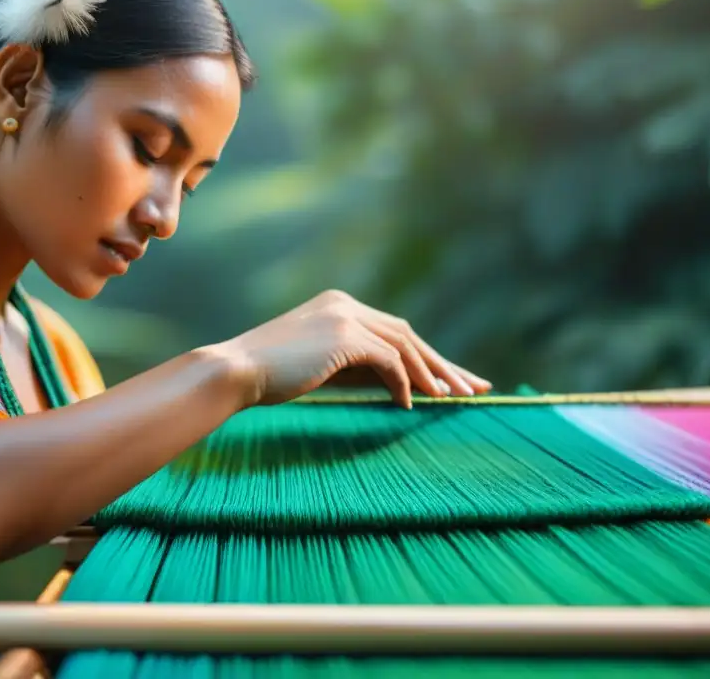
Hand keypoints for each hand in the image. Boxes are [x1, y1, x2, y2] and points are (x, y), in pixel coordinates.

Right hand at [213, 290, 490, 408]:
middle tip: (473, 387)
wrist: (236, 371)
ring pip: (404, 346)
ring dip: (430, 375)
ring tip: (451, 399)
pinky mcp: (344, 336)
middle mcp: (346, 304)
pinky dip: (403, 383)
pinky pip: (388, 361)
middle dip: (442, 363)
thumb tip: (401, 385)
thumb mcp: (322, 366)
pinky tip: (408, 405)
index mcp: (339, 305)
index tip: (452, 378)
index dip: (426, 356)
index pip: (394, 331)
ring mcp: (345, 316)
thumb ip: (358, 366)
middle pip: (407, 334)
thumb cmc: (272, 376)